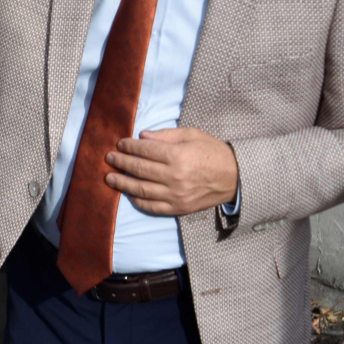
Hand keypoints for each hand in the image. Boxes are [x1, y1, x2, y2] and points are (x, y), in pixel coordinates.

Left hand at [105, 127, 238, 215]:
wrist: (235, 177)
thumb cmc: (213, 152)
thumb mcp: (192, 135)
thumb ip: (166, 135)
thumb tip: (142, 136)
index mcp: (178, 156)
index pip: (145, 151)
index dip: (129, 146)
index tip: (119, 144)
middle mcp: (174, 177)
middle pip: (139, 169)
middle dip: (121, 162)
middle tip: (109, 158)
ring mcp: (175, 195)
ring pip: (140, 190)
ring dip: (122, 183)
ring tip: (109, 178)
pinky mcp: (178, 208)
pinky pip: (151, 207)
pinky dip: (137, 201)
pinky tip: (128, 194)